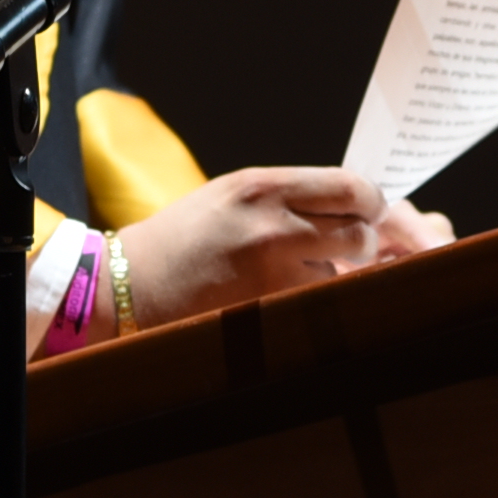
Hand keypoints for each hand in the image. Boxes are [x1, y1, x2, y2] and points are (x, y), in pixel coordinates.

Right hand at [115, 167, 453, 330]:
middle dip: (364, 241)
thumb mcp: (234, 194)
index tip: (364, 212)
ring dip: (336, 274)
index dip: (368, 203)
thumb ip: (292, 196)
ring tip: (297, 273)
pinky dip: (313, 301)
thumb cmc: (185, 238)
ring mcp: (274, 272)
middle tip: (349, 248)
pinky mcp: (270, 311)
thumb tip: (354, 205)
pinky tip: (284, 297)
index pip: (353, 188)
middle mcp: (274, 225)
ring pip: (344, 271)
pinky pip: (319, 302)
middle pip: (362, 230)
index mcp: (263, 186)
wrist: (128, 285)